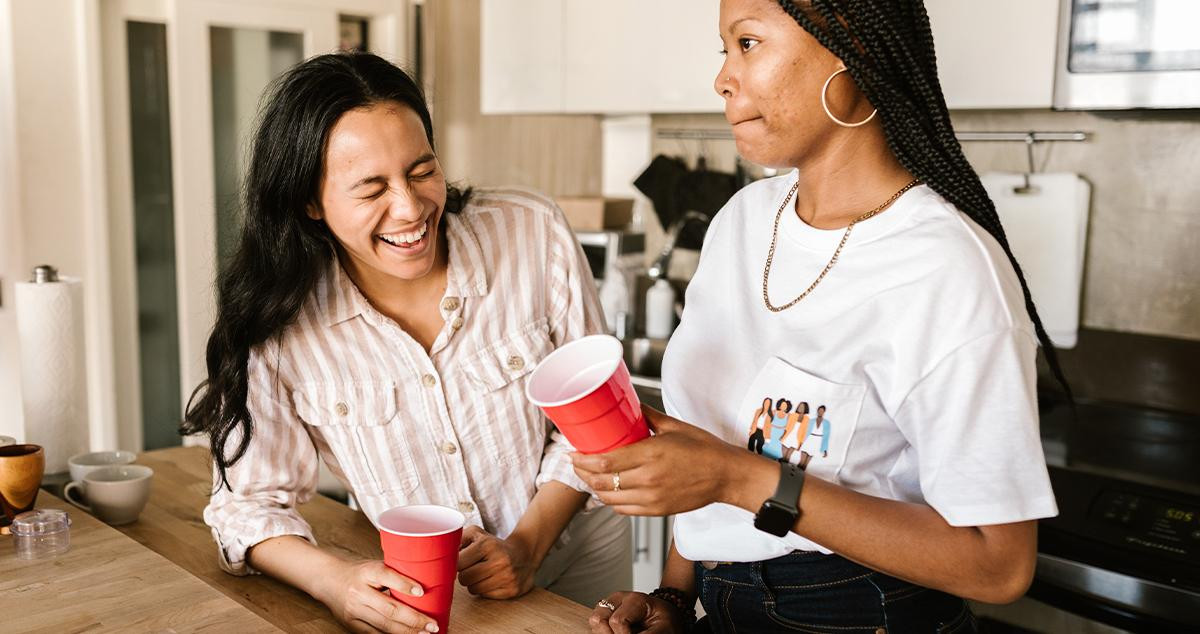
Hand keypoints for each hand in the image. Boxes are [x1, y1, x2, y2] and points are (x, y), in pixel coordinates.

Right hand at [316, 559, 438, 633]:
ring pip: (384, 625)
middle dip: (414, 619)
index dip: (405, 585)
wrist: (329, 581)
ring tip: (425, 633)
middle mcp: (359, 592)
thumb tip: (425, 585)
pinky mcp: (351, 625)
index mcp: (366, 572)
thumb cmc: (359, 573)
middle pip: (389, 609)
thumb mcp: (375, 566)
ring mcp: (354, 611)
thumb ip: (395, 574)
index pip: (386, 576)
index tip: (422, 592)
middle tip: (432, 625)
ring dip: (407, 632)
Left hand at [456, 525, 537, 598]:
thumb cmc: (494, 545)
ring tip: (482, 573)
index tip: (461, 561)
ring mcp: (507, 577)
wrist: (524, 554)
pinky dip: (485, 590)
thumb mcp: (477, 534)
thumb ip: (457, 538)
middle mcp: (500, 561)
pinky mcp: (511, 590)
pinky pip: (485, 596)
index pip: (459, 563)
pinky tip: (492, 580)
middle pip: (464, 578)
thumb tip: (441, 552)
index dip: (456, 564)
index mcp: (488, 545)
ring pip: (473, 589)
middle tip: (472, 568)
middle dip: (465, 574)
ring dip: (474, 583)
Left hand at [571, 405, 748, 515]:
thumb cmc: (705, 449)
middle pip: (601, 482)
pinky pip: (624, 509)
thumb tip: (630, 407)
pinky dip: (611, 501)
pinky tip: (609, 491)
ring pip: (609, 498)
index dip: (582, 460)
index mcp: (651, 454)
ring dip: (594, 488)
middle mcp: (648, 479)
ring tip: (590, 477)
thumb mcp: (675, 426)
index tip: (573, 453)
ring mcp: (652, 498)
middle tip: (577, 464)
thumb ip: (648, 417)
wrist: (726, 475)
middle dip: (582, 474)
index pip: (605, 462)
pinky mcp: (657, 510)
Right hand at [589, 591, 684, 633]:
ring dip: (605, 632)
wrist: (665, 617)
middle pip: (598, 619)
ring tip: (622, 633)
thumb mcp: (663, 630)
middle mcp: (618, 599)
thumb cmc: (666, 622)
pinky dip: (604, 631)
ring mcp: (610, 605)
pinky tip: (617, 632)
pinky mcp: (604, 613)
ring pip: (594, 621)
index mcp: (635, 600)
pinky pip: (595, 625)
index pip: (617, 621)